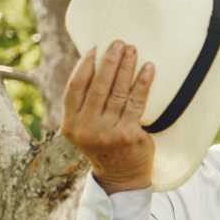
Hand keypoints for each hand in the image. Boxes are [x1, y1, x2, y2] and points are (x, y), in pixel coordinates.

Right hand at [60, 40, 155, 193]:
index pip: (75, 88)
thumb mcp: (85, 129)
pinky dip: (143, 83)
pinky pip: (137, 103)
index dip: (84, 66)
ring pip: (118, 92)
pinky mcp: (129, 135)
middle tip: (119, 43)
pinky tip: (148, 69)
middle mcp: (86, 128)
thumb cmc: (105, 145)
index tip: (95, 49)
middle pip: (98, 86)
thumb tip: (96, 65)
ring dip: (127, 67)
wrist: (122, 177)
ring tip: (132, 50)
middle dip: (109, 61)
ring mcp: (108, 132)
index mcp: (71, 124)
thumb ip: (85, 105)